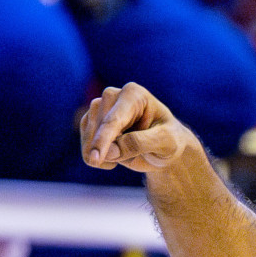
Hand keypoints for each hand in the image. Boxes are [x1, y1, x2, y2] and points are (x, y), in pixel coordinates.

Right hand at [80, 82, 195, 172]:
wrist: (165, 149)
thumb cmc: (169, 141)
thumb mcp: (165, 143)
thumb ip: (139, 143)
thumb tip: (111, 151)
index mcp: (134, 94)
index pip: (114, 119)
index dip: (103, 139)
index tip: (95, 159)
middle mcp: (114, 97)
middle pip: (97, 123)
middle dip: (104, 147)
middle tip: (122, 160)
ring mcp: (102, 109)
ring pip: (88, 131)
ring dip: (99, 153)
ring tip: (123, 158)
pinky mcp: (95, 124)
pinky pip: (86, 141)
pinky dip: (95, 156)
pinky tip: (113, 161)